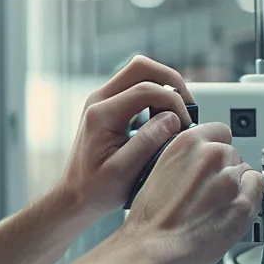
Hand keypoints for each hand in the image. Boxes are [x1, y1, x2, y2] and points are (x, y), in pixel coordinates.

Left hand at [58, 56, 196, 214]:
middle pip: (141, 67)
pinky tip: (167, 119)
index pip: (145, 89)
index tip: (187, 126)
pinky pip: (138, 87)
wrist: (75, 196)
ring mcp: (104, 100)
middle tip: (188, 107)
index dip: (173, 102)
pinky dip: (157, 97)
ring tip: (179, 115)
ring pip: (141, 74)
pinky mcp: (111, 106)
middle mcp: (99, 100)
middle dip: (172, 82)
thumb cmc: (96, 189)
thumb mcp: (124, 172)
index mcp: (101, 114)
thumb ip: (148, 143)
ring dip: (165, 87)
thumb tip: (173, 118)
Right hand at [108, 122, 263, 263]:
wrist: (151, 249)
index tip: (213, 160)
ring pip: (245, 172)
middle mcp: (211, 156)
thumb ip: (185, 160)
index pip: (220, 131)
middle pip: (233, 153)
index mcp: (187, 143)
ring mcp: (229, 180)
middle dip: (224, 170)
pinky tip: (230, 209)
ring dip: (236, 186)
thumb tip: (199, 161)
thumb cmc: (150, 220)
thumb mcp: (159, 171)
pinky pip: (258, 190)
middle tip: (209, 191)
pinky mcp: (242, 204)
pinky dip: (248, 199)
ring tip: (216, 205)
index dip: (215, 148)